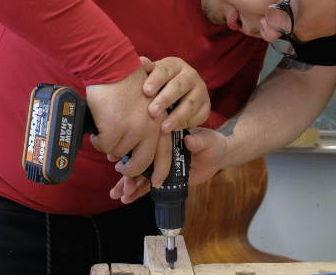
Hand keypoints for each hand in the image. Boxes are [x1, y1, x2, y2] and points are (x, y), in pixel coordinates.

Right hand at [86, 67, 171, 182]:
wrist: (112, 66)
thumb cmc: (127, 83)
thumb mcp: (148, 104)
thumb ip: (149, 125)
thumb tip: (142, 150)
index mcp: (161, 121)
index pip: (165, 153)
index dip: (161, 171)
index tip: (157, 183)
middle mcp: (150, 128)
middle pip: (141, 163)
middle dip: (129, 171)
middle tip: (121, 169)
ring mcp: (132, 129)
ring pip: (118, 154)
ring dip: (110, 148)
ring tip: (107, 133)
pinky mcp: (114, 128)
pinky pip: (103, 146)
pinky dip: (98, 140)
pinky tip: (98, 129)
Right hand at [109, 126, 229, 202]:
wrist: (218, 156)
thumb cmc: (212, 143)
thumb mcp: (207, 140)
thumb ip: (199, 140)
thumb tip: (189, 139)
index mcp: (164, 137)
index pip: (145, 144)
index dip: (131, 153)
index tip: (119, 161)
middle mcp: (158, 150)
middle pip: (139, 162)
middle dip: (128, 175)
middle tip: (123, 187)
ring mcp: (159, 164)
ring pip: (139, 174)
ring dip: (127, 184)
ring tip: (117, 195)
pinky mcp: (163, 176)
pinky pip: (148, 184)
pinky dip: (137, 191)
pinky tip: (126, 199)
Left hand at [139, 56, 210, 131]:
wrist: (179, 93)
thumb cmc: (159, 83)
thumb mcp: (151, 74)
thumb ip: (145, 69)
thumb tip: (141, 62)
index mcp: (175, 64)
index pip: (165, 70)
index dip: (155, 80)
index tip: (146, 91)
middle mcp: (191, 74)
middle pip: (179, 87)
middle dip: (165, 100)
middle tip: (152, 112)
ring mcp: (201, 90)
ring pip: (190, 103)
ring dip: (177, 116)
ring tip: (163, 128)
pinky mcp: (206, 104)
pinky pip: (199, 115)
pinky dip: (188, 123)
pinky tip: (175, 129)